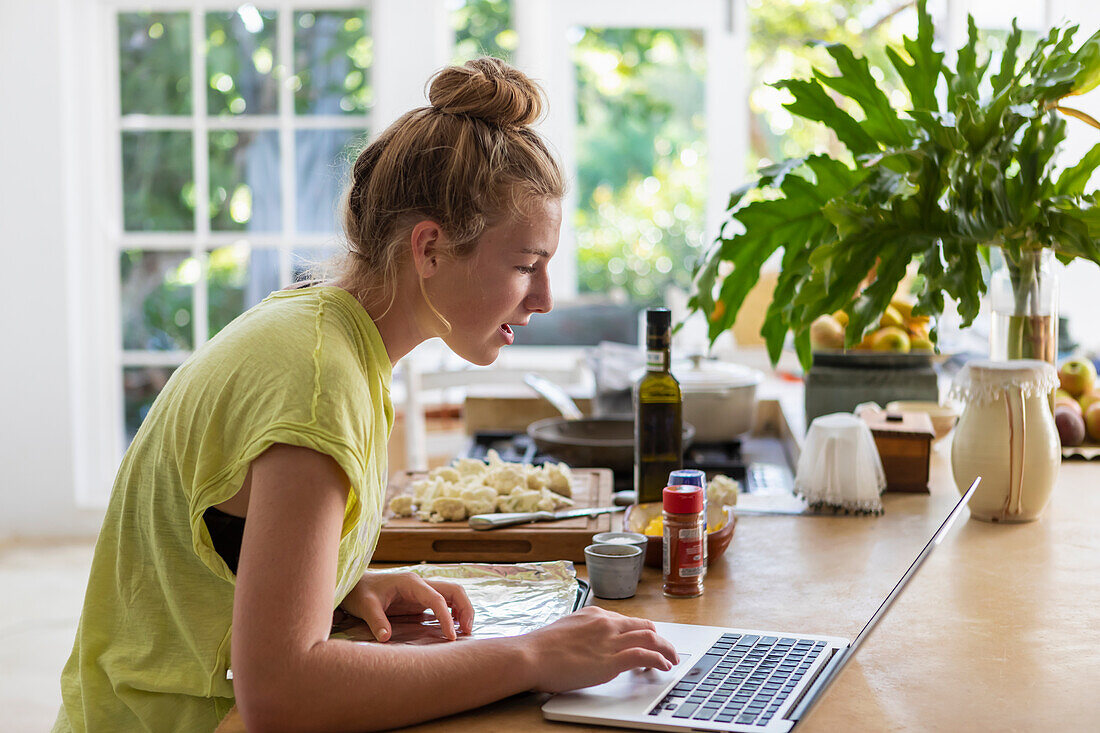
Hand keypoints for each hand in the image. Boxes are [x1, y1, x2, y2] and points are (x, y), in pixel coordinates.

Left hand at [340, 572, 474, 641]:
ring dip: (463, 610)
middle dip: (465, 609)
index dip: (447, 617)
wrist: (354, 585)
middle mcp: (421, 584)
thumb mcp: (365, 606)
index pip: (437, 599)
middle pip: (454, 591)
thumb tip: (385, 638)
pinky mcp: (419, 600)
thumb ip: (376, 620)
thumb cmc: (360, 592)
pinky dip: (453, 613)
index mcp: (411, 583)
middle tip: (467, 632)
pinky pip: (443, 603)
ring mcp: (422, 592)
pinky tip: (453, 628)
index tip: (451, 637)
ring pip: (452, 595)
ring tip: (465, 632)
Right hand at [524, 607, 678, 692]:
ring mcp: (610, 641)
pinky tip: (664, 666)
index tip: (645, 641)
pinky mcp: (610, 661)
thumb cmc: (540, 647)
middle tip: (666, 650)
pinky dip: (659, 660)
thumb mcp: (566, 630)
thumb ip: (582, 634)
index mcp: (595, 615)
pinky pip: (645, 656)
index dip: (640, 632)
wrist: (530, 655)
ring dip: (666, 649)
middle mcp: (606, 623)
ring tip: (672, 659)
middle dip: (660, 638)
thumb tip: (587, 644)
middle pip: (645, 625)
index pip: (627, 621)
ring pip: (651, 637)